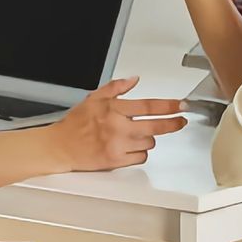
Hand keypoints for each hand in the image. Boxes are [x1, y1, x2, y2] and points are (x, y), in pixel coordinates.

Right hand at [48, 77, 187, 170]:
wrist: (61, 146)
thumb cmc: (76, 123)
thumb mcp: (94, 98)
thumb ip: (116, 88)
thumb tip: (134, 80)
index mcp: (113, 109)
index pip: (148, 105)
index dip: (169, 106)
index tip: (181, 105)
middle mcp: (117, 127)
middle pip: (155, 126)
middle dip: (172, 124)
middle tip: (180, 121)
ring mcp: (118, 145)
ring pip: (149, 143)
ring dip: (147, 138)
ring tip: (135, 135)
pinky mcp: (116, 161)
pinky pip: (140, 157)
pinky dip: (139, 153)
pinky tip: (130, 147)